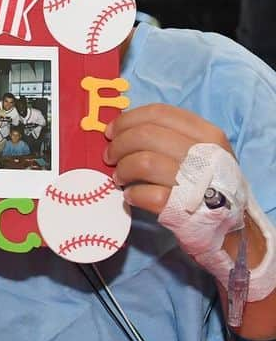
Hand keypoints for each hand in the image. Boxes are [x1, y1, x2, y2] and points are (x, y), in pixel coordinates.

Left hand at [105, 104, 262, 266]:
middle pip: (145, 135)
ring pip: (143, 162)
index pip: (159, 113)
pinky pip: (145, 194)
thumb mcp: (202, 151)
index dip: (127, 120)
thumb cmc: (207, 183)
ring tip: (119, 178)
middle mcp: (203, 154)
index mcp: (207, 134)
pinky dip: (132, 194)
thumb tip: (122, 129)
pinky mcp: (182, 207)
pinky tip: (131, 195)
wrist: (231, 226)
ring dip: (123, 169)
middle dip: (119, 145)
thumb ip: (170, 136)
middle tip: (110, 157)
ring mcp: (194, 181)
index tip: (111, 131)